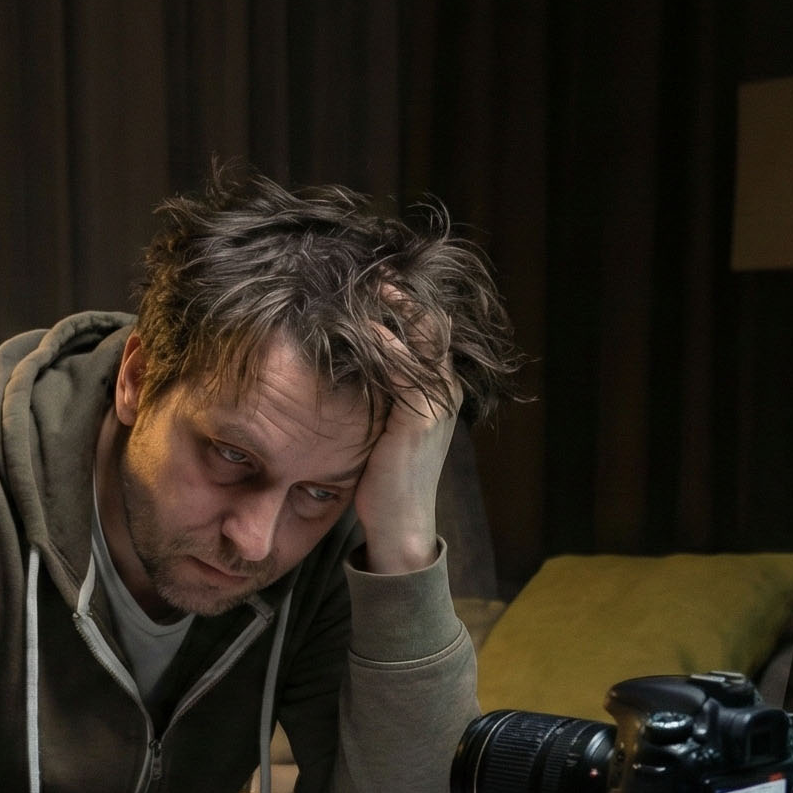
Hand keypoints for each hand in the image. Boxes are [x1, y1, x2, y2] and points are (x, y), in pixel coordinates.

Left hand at [351, 302, 459, 575]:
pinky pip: (404, 367)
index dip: (406, 300)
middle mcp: (445, 389)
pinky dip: (384, 343)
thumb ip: (379, 393)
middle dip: (401, 293)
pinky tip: (362, 328)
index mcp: (438, 389)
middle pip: (431, 323)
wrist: (400, 524)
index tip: (375, 278)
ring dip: (393, 308)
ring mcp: (437, 402)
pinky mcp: (420, 416)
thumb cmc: (385, 478)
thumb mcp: (382, 425)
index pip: (429, 329)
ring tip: (367, 283)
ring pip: (423, 337)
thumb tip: (347, 363)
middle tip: (372, 268)